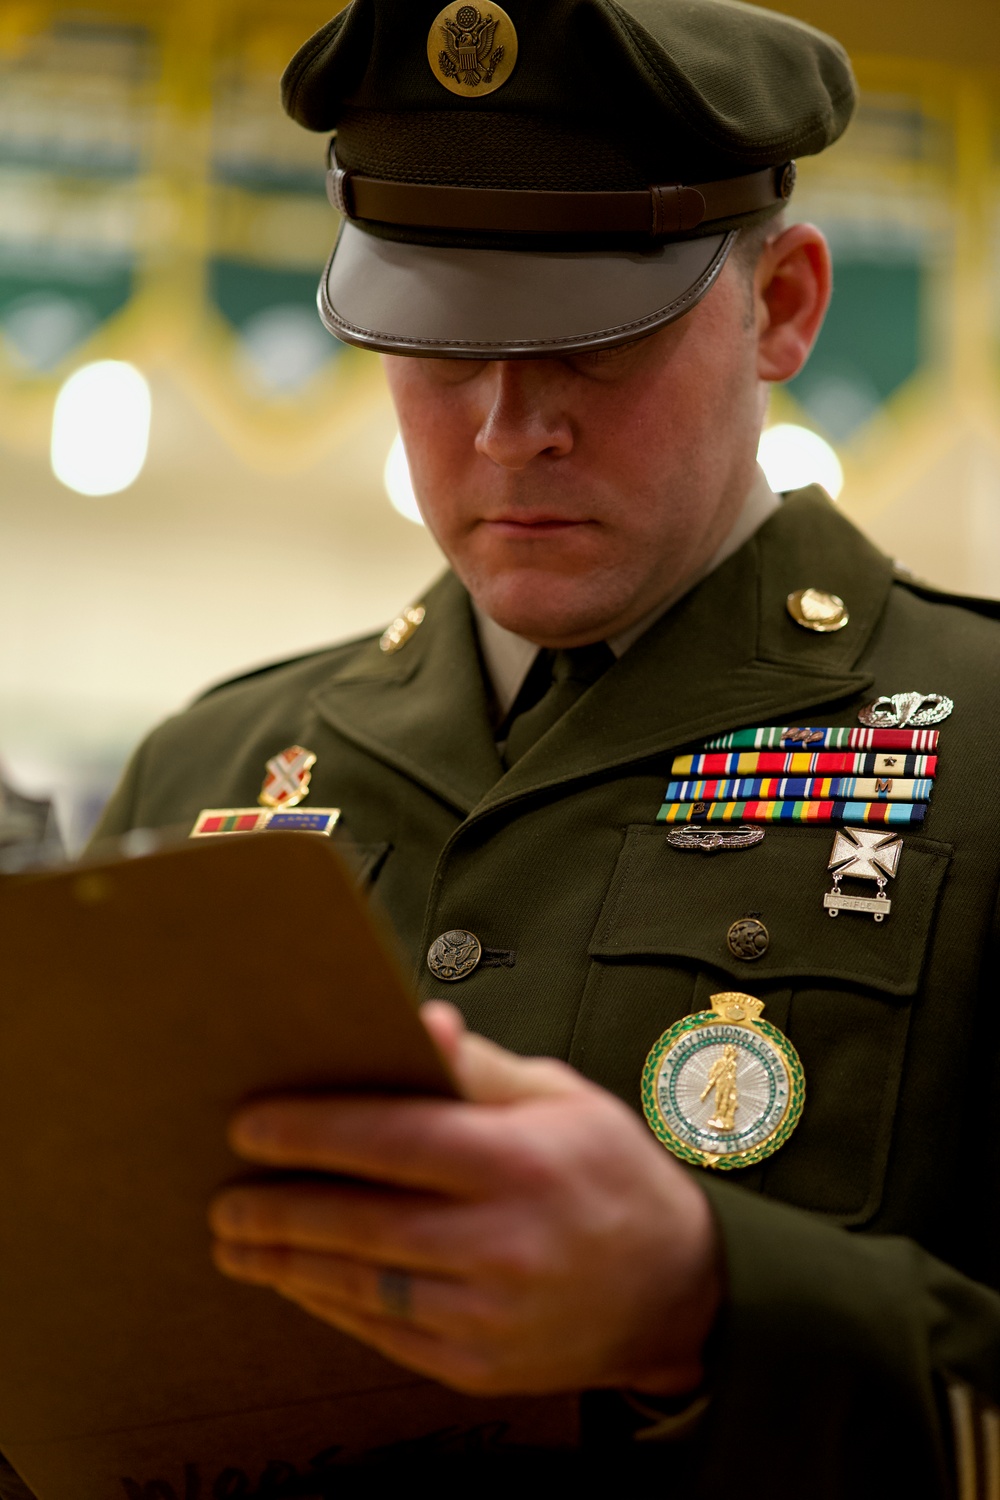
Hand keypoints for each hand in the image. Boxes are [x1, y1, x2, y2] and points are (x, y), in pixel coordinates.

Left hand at [210, 1002, 720, 1397]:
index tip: (248, 1126)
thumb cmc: (611, 1174)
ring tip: (238, 1242)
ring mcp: (490, 1313)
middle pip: (360, 1222)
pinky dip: (332, 1305)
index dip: (311, 1131)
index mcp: (519, 1161)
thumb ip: (478, 1067)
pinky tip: (298, 1282)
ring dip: (288, 1262)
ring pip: (362, 1284)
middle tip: (222, 1197)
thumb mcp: (561, 1098)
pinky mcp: (479, 1364)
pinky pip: (385, 1332)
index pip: (392, 1140)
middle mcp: (503, 1242)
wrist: (679, 1292)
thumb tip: (416, 1023)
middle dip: (277, 1208)